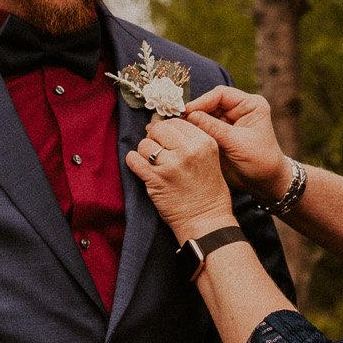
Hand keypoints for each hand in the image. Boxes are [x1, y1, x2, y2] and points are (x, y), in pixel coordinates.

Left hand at [126, 117, 238, 241]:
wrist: (206, 221)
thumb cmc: (208, 192)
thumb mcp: (209, 158)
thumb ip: (188, 140)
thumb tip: (156, 123)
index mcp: (204, 142)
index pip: (176, 122)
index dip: (167, 130)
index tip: (165, 140)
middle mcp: (188, 150)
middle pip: (159, 129)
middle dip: (154, 138)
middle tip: (157, 152)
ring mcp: (171, 164)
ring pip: (144, 144)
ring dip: (144, 153)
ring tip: (152, 164)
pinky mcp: (156, 179)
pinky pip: (133, 160)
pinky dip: (133, 162)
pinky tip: (140, 168)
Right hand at [182, 86, 287, 201]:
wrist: (265, 183)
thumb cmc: (260, 162)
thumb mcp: (237, 143)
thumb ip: (214, 128)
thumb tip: (189, 115)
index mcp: (250, 105)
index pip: (221, 94)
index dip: (202, 101)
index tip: (187, 112)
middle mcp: (239, 109)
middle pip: (210, 103)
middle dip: (195, 111)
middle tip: (177, 121)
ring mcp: (229, 122)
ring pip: (205, 115)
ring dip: (192, 122)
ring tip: (177, 128)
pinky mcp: (221, 134)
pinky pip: (204, 128)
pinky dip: (194, 131)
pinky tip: (184, 136)